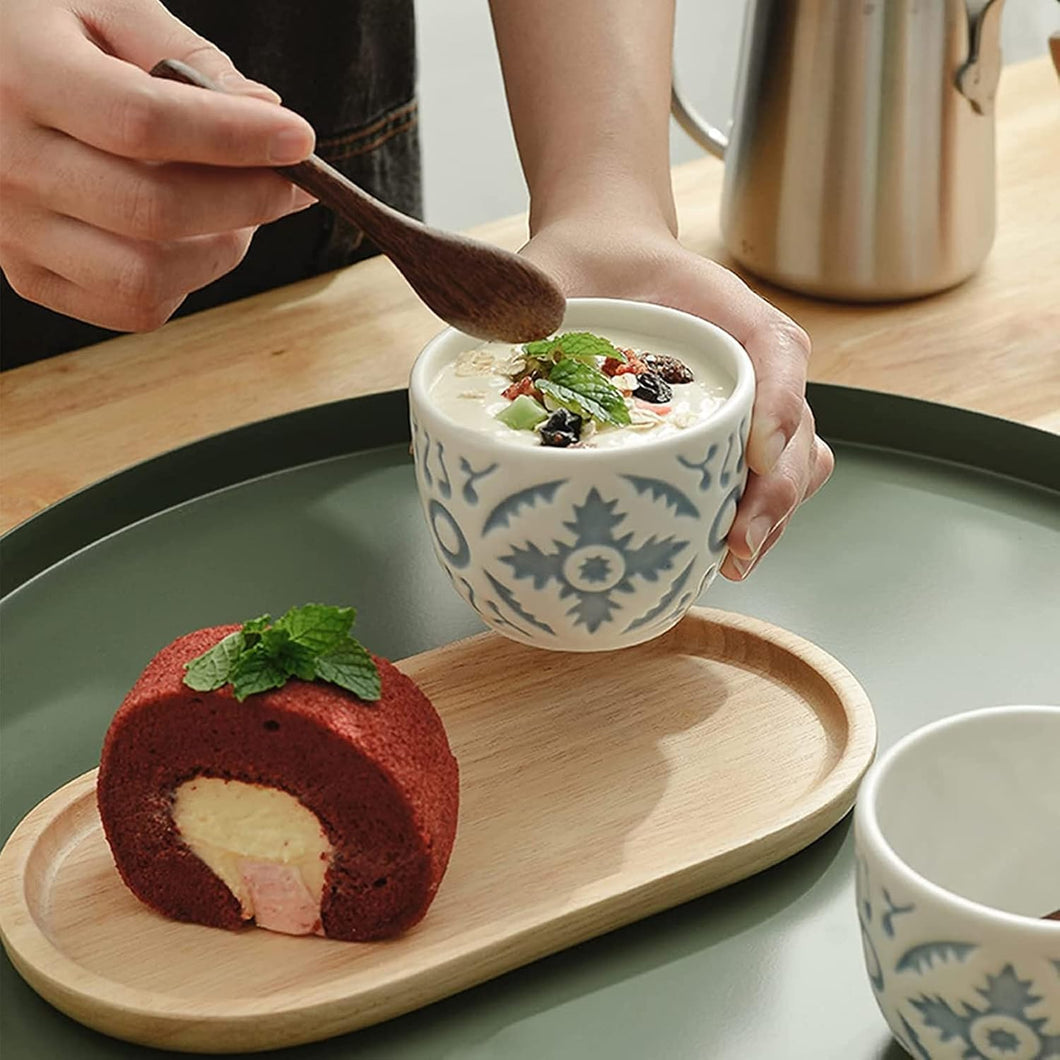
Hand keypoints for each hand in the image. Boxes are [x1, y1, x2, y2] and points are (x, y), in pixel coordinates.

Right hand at [0, 0, 315, 330]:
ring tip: (241, 210)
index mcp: (24, 77)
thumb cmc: (42, 35)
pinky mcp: (30, 275)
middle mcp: (8, 165)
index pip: (142, 122)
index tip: (299, 139)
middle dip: (249, 200)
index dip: (233, 136)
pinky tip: (194, 240)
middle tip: (291, 183)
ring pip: (147, 276)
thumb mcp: (103, 6)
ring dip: (222, 250)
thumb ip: (183, 54)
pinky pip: (131, 307)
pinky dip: (185, 283)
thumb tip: (265, 110)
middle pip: (155, 210)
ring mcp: (14, 231)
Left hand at [521, 220, 833, 580]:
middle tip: (736, 542)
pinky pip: (768, 478)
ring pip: (796, 460)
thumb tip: (492, 334)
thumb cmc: (586, 267)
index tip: (758, 455)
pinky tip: (720, 557)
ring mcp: (748, 400)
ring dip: (775, 514)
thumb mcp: (550, 271)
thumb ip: (524, 296)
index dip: (777, 404)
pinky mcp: (732, 433)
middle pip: (796, 424)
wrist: (603, 264)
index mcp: (720, 309)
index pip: (775, 349)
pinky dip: (757, 518)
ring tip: (733, 561)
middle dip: (777, 489)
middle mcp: (750, 358)